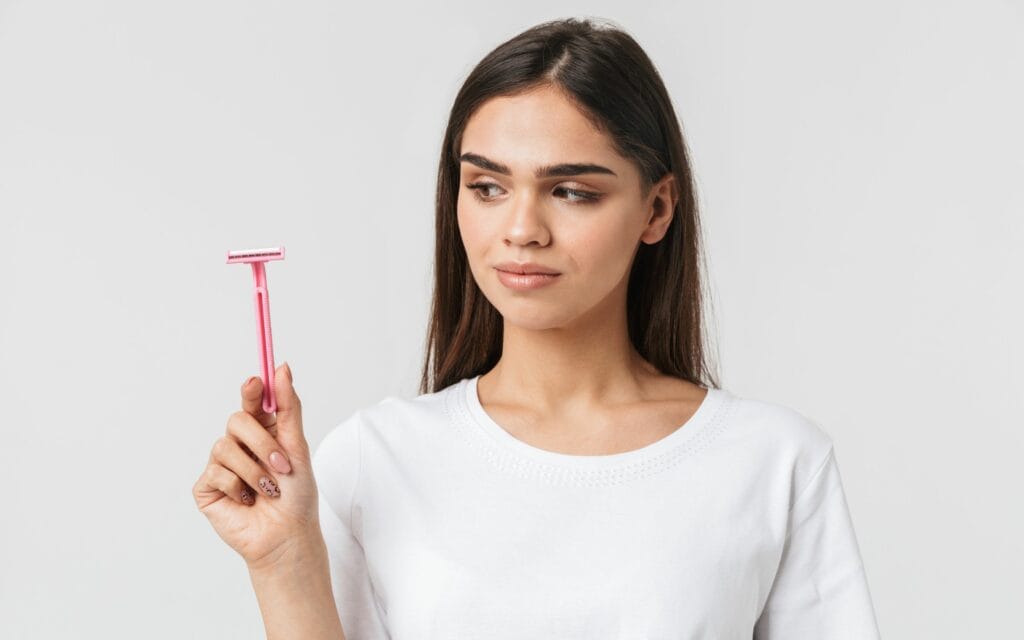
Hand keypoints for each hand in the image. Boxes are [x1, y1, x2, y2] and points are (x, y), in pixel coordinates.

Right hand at [193, 363, 323, 570]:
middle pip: (237, 420)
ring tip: (269, 490)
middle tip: (281, 465)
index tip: (256, 382)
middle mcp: (240, 445)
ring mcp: (221, 465)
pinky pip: (216, 473)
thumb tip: (282, 368)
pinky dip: (238, 488)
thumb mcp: (298, 447)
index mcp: (263, 431)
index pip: (252, 401)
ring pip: (224, 446)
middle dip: (262, 443)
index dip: (252, 390)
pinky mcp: (207, 487)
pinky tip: (247, 501)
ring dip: (254, 470)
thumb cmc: (297, 495)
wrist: (287, 535)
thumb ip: (289, 407)